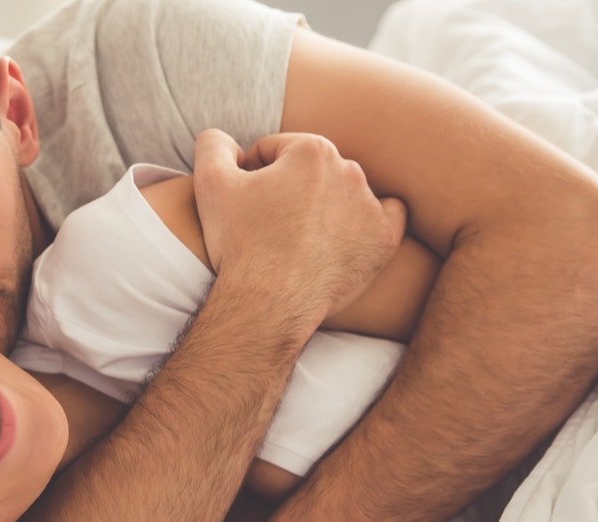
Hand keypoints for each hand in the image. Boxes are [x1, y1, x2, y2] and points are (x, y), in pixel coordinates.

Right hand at [191, 129, 407, 328]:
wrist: (269, 303)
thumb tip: (227, 141)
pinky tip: (346, 232)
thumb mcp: (209, 183)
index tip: (244, 201)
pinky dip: (368, 220)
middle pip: (310, 170)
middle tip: (267, 222)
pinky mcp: (383, 240)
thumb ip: (214, 144)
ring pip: (342, 192)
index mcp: (312, 150)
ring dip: (322, 205)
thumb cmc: (240, 243)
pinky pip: (387, 215)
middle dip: (288, 187)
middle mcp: (349, 170)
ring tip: (296, 236)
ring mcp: (370, 206)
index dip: (251, 174)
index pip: (275, 151)